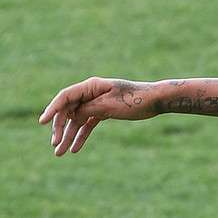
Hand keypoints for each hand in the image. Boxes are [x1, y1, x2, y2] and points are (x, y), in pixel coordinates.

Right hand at [38, 77, 157, 155]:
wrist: (155, 101)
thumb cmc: (134, 100)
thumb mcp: (109, 106)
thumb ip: (87, 109)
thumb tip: (70, 115)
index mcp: (92, 86)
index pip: (65, 97)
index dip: (52, 109)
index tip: (41, 122)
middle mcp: (92, 93)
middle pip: (68, 110)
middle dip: (60, 127)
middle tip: (55, 144)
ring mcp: (97, 103)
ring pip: (77, 120)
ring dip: (69, 135)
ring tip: (59, 153)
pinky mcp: (104, 111)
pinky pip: (88, 124)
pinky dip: (81, 135)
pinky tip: (74, 149)